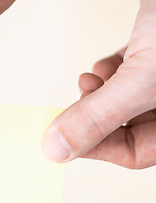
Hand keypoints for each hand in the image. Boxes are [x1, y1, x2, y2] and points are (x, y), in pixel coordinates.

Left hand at [42, 0, 155, 168]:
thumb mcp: (142, 77)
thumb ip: (99, 116)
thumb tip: (56, 151)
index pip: (139, 152)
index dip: (98, 149)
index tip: (61, 137)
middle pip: (129, 127)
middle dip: (95, 117)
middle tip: (72, 108)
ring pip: (125, 101)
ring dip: (99, 95)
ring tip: (88, 81)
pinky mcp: (153, 49)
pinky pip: (128, 74)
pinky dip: (109, 74)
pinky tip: (99, 68)